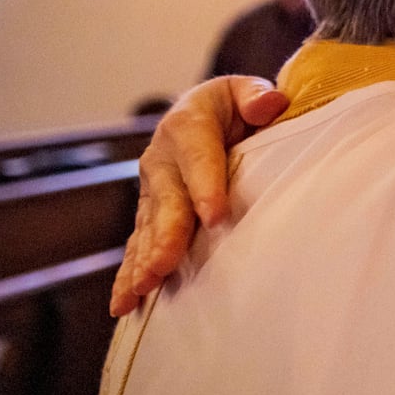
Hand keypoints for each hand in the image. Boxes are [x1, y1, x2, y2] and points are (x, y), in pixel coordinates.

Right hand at [110, 76, 288, 314]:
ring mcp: (153, 190)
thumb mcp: (244, 91)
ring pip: (148, 230)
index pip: (198, 157)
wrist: (203, 113)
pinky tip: (125, 303)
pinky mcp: (150, 214)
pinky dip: (130, 273)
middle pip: (167, 202)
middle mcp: (162, 159)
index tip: (215, 218)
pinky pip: (139, 245)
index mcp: (187, 126)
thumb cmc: (233, 105)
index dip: (206, 187)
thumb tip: (269, 103)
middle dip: (166, 237)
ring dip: (142, 262)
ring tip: (140, 291)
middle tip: (163, 267)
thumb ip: (256, 96)